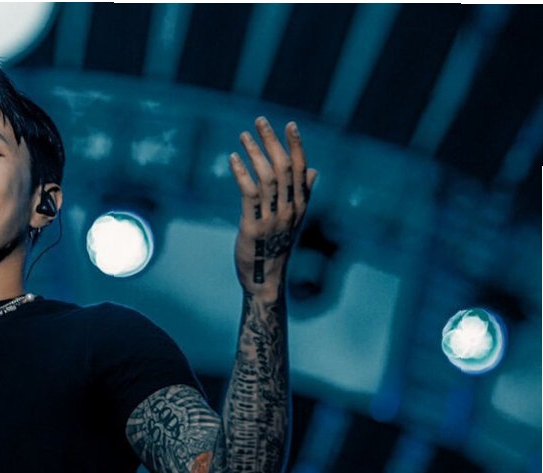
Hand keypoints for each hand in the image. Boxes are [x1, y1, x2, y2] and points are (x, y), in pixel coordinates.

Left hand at [228, 117, 317, 297]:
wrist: (266, 279)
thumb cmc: (277, 246)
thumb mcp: (294, 219)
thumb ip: (303, 193)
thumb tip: (313, 170)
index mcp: (300, 206)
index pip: (301, 169)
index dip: (296, 146)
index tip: (290, 125)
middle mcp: (289, 209)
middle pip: (283, 168)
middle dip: (272, 141)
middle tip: (260, 121)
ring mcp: (272, 218)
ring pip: (266, 177)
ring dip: (254, 153)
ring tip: (243, 135)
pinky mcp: (253, 227)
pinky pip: (249, 194)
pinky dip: (241, 173)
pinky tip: (232, 159)